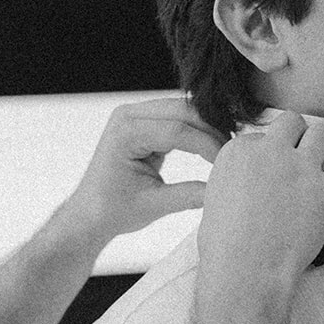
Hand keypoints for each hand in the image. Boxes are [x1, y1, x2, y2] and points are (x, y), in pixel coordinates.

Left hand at [64, 96, 223, 251]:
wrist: (90, 213)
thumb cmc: (113, 211)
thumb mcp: (153, 205)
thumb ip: (189, 195)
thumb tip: (222, 189)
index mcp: (125, 132)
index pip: (176, 130)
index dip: (207, 145)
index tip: (226, 164)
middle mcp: (128, 115)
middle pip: (183, 111)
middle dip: (211, 130)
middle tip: (233, 154)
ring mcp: (135, 115)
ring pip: (184, 110)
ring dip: (207, 128)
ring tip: (226, 152)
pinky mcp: (144, 121)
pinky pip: (178, 117)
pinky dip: (197, 130)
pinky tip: (213, 147)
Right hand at [197, 111, 323, 292]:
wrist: (246, 271)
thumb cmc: (224, 245)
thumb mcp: (215, 198)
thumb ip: (236, 178)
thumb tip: (251, 180)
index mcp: (239, 151)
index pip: (260, 135)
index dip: (267, 153)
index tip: (269, 172)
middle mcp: (270, 150)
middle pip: (292, 122)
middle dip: (296, 136)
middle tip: (297, 158)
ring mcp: (301, 168)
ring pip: (323, 132)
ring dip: (322, 145)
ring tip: (319, 165)